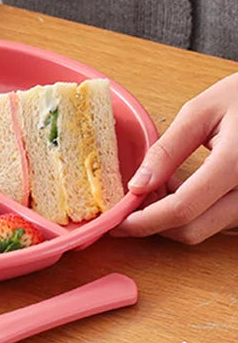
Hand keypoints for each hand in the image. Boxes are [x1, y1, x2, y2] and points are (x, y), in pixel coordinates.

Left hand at [113, 72, 237, 243]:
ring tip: (162, 181)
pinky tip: (182, 186)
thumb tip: (136, 185)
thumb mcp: (200, 112)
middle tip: (133, 197)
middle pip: (192, 230)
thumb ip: (167, 150)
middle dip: (154, 223)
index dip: (144, 220)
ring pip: (205, 229)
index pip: (182, 209)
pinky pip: (219, 221)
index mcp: (236, 164)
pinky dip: (193, 212)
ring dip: (173, 216)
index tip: (117, 221)